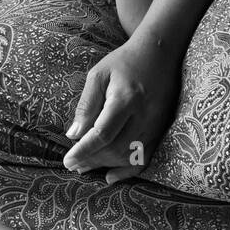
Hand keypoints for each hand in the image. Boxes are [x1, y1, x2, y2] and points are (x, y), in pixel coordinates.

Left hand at [63, 36, 179, 181]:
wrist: (160, 52)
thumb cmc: (124, 61)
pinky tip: (111, 176)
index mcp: (125, 99)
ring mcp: (156, 124)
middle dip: (91, 160)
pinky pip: (146, 157)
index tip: (68, 161)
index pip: (102, 134)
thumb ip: (86, 105)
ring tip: (85, 166)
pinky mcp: (162, 129)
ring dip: (105, 165)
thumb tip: (73, 135)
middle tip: (73, 165)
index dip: (84, 151)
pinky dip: (128, 170)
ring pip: (129, 155)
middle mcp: (143, 115)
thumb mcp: (98, 75)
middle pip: (115, 148)